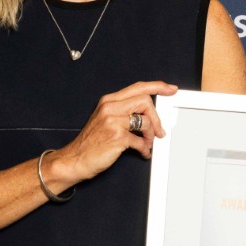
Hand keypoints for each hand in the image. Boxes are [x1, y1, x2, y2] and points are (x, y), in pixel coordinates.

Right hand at [51, 81, 176, 185]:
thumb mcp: (105, 120)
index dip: (158, 86)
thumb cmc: (90, 142)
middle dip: (156, 118)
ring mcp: (113, 122)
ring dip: (151, 136)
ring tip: (147, 144)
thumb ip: (123, 112)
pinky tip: (142, 153)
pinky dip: (145, 149)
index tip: (171, 89)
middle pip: (145, 101)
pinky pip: (141, 141)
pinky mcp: (117, 137)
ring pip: (145, 121)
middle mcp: (110, 108)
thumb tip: (147, 114)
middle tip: (158, 131)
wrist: (75, 159)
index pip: (138, 87)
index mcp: (108, 101)